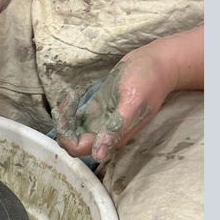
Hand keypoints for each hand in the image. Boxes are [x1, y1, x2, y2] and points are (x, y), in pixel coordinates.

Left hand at [53, 46, 177, 163]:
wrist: (157, 64)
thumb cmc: (148, 81)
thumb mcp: (133, 102)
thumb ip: (116, 128)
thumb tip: (99, 155)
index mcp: (113, 137)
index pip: (80, 149)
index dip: (67, 138)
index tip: (65, 116)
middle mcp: (104, 133)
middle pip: (73, 142)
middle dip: (63, 127)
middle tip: (64, 104)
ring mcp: (100, 121)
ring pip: (73, 131)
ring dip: (64, 119)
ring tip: (67, 98)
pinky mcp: (98, 110)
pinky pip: (77, 118)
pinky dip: (69, 110)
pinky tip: (71, 96)